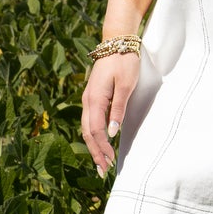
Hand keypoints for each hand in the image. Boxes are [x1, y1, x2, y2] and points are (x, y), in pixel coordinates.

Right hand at [81, 51, 140, 174]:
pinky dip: (94, 134)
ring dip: (94, 145)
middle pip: (87, 132)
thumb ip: (118, 109)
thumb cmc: (124, 63)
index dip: (102, 148)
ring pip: (87, 127)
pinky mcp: (93, 96)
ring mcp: (88, 98)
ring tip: (101, 161)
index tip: (110, 162)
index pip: (96, 131)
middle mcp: (87, 101)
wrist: (117, 42)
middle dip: (95, 152)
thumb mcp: (125, 86)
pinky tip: (100, 142)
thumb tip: (112, 133)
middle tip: (103, 171)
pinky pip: (90, 120)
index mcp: (94, 99)